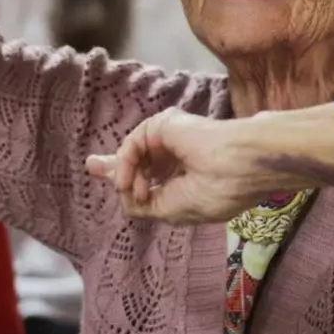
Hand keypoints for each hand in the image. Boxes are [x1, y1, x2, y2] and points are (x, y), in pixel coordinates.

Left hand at [85, 109, 292, 224]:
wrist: (242, 164)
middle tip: (92, 165)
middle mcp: (177, 155)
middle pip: (138, 158)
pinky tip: (129, 180)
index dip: (132, 180)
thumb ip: (143, 202)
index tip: (117, 184)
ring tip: (133, 190)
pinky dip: (125, 163)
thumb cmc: (219, 191)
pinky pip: (133, 144)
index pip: (152, 176)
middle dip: (115, 166)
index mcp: (185, 177)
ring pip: (134, 155)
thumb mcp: (173, 209)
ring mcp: (171, 138)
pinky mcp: (164, 124)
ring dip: (127, 177)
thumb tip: (120, 192)